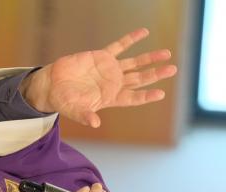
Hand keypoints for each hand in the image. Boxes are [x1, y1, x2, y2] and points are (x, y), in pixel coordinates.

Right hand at [22, 28, 177, 127]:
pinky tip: (144, 32)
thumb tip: (95, 123)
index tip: (160, 93)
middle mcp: (114, 84)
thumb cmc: (64, 101)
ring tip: (166, 54)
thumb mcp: (74, 111)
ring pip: (135, 63)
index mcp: (110, 98)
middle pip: (140, 79)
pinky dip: (131, 39)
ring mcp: (110, 69)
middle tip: (172, 69)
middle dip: (156, 74)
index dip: (146, 96)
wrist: (53, 85)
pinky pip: (120, 46)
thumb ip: (85, 116)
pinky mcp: (102, 56)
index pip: (133, 98)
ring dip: (150, 58)